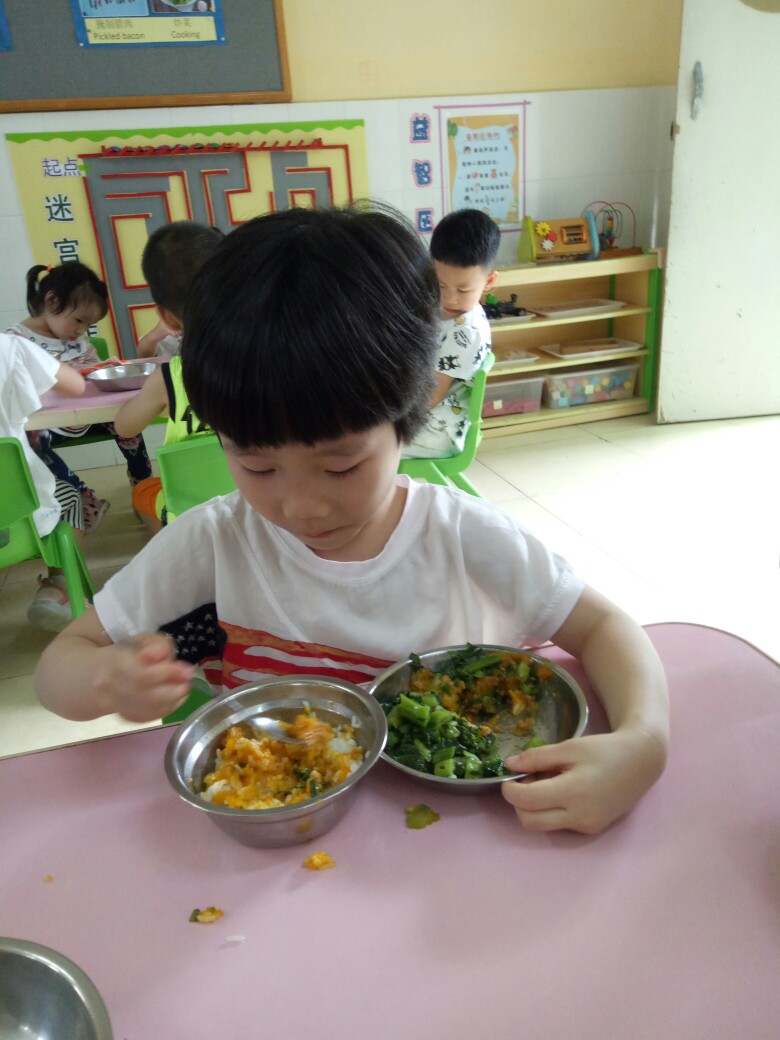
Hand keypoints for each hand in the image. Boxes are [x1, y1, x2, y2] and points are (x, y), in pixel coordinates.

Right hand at [90, 633, 195, 722]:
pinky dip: (164, 710)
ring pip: (148, 711)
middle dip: (174, 691)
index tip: (187, 671)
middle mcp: (109, 687)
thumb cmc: (124, 653)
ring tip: (182, 689)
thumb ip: (157, 644)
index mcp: (113, 662)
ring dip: (172, 702)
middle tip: (187, 682)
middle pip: (147, 697)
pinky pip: (147, 718)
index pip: (142, 675)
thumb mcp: (141, 639)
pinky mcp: (121, 717)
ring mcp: (113, 706)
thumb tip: (163, 657)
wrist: (91, 675)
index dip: (167, 675)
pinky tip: (172, 700)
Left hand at [501, 728, 666, 834]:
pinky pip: (560, 824)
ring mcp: (586, 826)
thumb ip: (537, 757)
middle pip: (529, 821)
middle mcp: (579, 816)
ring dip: (535, 807)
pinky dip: (552, 810)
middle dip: (519, 802)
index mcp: (573, 792)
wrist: (641, 762)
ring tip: (549, 782)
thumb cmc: (604, 749)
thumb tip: (509, 765)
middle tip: (530, 779)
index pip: (526, 801)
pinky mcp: (592, 829)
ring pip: (543, 825)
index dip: (510, 789)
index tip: (511, 776)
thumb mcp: (570, 747)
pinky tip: (565, 790)